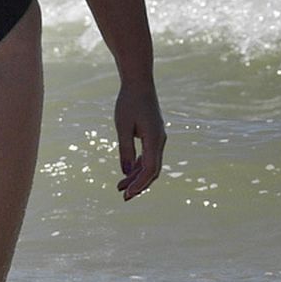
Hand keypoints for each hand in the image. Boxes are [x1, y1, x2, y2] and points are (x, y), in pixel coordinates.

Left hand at [114, 81, 164, 200]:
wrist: (139, 84)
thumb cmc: (128, 103)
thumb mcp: (122, 126)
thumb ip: (125, 149)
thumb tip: (125, 172)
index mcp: (155, 140)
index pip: (149, 169)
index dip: (139, 184)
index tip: (126, 194)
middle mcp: (160, 141)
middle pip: (152, 171)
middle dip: (139, 185)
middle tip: (124, 197)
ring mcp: (158, 138)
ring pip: (150, 164)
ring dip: (136, 176)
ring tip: (120, 187)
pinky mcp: (153, 135)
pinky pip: (148, 156)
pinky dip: (138, 165)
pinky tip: (127, 172)